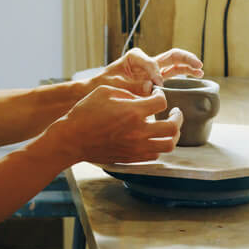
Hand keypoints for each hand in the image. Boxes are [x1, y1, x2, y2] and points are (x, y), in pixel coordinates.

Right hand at [53, 85, 181, 166]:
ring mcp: (136, 147)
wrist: (71, 140)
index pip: (162, 102)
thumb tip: (145, 93)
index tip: (157, 94)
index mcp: (133, 111)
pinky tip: (154, 138)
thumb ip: (129, 91)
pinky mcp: (131, 158)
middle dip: (177, 117)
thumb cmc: (85, 113)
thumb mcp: (105, 92)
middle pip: (173, 127)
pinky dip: (159, 146)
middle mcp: (138, 131)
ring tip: (170, 128)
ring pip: (168, 145)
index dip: (161, 95)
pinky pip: (155, 155)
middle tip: (175, 113)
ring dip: (173, 135)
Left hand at [93, 47, 204, 96]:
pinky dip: (184, 72)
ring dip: (188, 65)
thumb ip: (133, 85)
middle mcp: (146, 61)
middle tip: (198, 65)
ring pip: (174, 63)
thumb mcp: (114, 85)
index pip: (151, 62)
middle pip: (170, 55)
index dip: (156, 73)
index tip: (157, 86)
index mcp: (134, 58)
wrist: (96, 91)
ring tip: (200, 70)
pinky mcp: (154, 78)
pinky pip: (172, 72)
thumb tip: (151, 85)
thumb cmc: (104, 86)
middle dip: (185, 59)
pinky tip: (196, 75)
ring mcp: (152, 69)